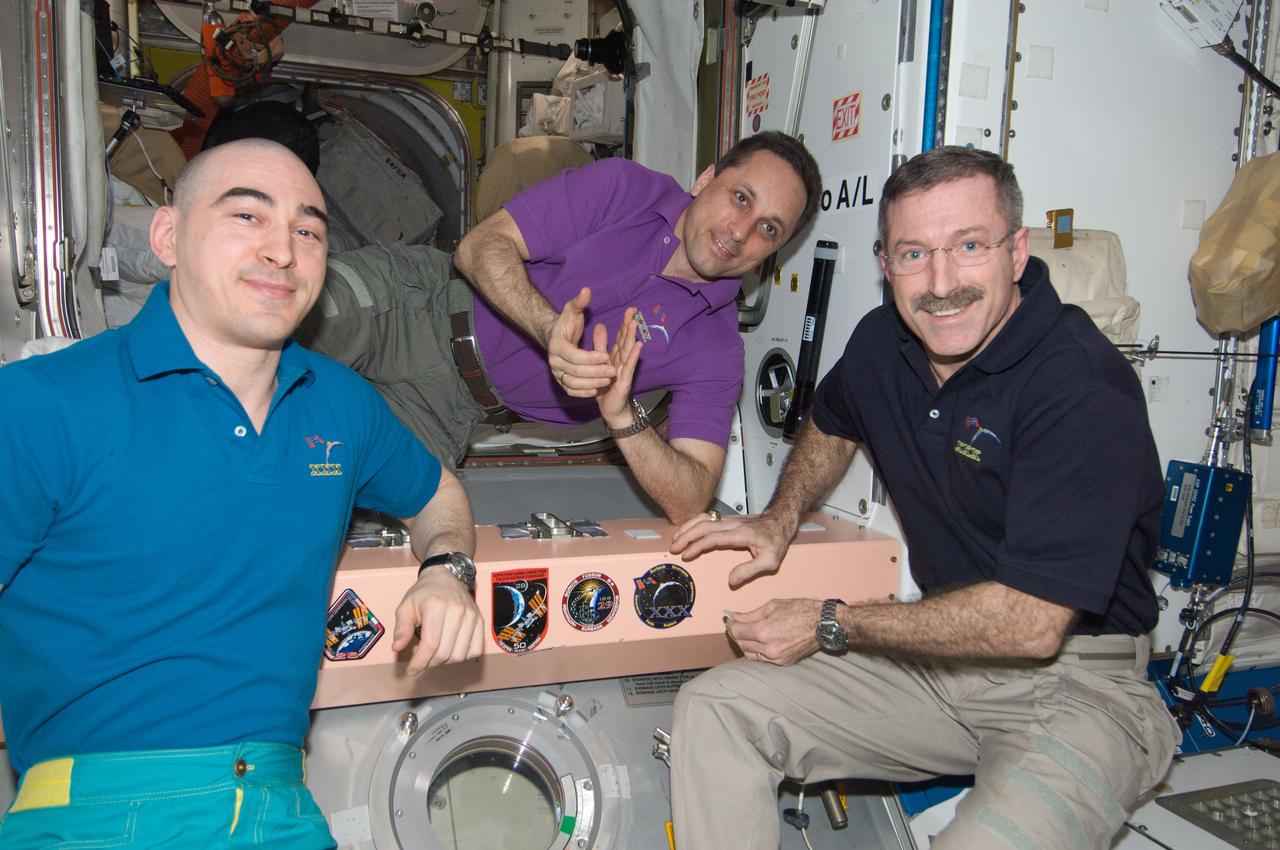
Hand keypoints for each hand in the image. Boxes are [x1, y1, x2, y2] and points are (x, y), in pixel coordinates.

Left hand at [393, 567, 483, 673]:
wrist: (446, 577)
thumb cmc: (425, 593)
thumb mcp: (406, 606)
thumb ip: (401, 628)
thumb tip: (397, 647)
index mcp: (436, 606)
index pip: (430, 645)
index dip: (419, 663)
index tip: (411, 670)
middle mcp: (457, 611)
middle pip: (445, 653)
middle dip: (429, 663)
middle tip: (421, 658)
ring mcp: (471, 617)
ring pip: (460, 655)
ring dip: (445, 661)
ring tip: (434, 651)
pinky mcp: (480, 622)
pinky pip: (474, 651)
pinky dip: (462, 656)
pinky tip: (450, 649)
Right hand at [547, 287, 613, 397]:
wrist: (554, 337)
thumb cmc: (566, 323)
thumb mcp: (572, 310)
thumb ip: (579, 302)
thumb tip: (586, 290)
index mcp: (556, 345)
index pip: (574, 355)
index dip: (590, 357)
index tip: (607, 356)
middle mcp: (553, 361)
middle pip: (575, 371)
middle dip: (595, 372)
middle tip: (613, 371)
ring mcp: (556, 373)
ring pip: (573, 383)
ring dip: (591, 384)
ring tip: (608, 381)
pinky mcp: (560, 381)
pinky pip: (570, 390)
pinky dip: (582, 393)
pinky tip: (595, 391)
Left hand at [596, 307, 642, 424]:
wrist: (610, 408)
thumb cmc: (606, 386)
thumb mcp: (600, 361)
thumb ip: (600, 345)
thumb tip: (601, 325)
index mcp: (616, 357)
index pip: (621, 337)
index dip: (624, 324)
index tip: (629, 310)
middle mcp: (622, 362)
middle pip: (626, 341)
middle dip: (629, 326)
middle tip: (633, 311)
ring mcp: (625, 370)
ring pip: (628, 351)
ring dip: (631, 337)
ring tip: (634, 323)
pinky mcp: (625, 380)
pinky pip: (629, 366)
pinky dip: (633, 355)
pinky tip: (638, 345)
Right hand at [669, 510, 796, 586]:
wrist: (780, 521)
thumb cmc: (776, 541)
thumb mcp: (770, 561)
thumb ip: (750, 571)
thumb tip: (731, 580)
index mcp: (741, 534)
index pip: (713, 537)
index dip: (698, 546)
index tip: (687, 555)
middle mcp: (732, 524)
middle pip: (703, 526)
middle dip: (686, 536)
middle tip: (673, 548)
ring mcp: (729, 520)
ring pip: (702, 519)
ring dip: (687, 527)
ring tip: (675, 539)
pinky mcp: (727, 519)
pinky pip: (706, 518)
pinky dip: (693, 523)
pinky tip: (686, 531)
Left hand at [725, 599, 822, 665]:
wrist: (823, 624)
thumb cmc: (801, 610)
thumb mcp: (773, 606)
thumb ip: (750, 614)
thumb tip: (733, 616)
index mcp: (764, 631)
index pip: (736, 631)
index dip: (729, 625)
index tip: (728, 619)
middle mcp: (768, 648)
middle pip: (741, 644)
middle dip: (735, 634)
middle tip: (735, 625)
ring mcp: (776, 658)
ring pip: (749, 654)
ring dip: (744, 644)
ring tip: (746, 634)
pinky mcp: (783, 663)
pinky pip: (762, 659)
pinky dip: (757, 651)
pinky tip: (758, 642)